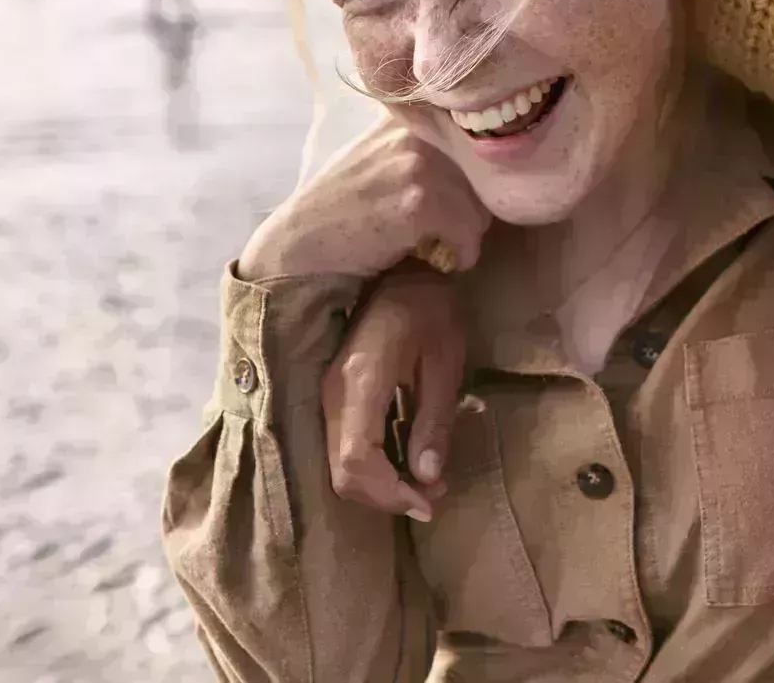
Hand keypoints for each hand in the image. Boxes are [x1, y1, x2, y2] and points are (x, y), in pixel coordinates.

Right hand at [239, 115, 488, 280]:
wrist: (303, 244)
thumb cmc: (339, 205)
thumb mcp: (374, 153)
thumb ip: (414, 141)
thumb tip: (468, 148)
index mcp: (407, 114)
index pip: (470, 131)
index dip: (478, 166)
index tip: (473, 189)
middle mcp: (415, 131)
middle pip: (482, 169)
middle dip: (475, 201)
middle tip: (457, 226)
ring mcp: (417, 165)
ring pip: (481, 202)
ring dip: (471, 231)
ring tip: (451, 244)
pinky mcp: (420, 203)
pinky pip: (469, 231)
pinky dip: (465, 253)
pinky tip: (450, 261)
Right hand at [323, 266, 466, 519]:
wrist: (402, 271)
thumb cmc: (431, 309)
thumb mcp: (445, 362)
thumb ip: (434, 420)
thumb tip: (427, 477)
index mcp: (361, 382)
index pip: (357, 461)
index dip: (390, 494)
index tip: (429, 502)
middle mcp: (333, 394)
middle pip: (343, 473)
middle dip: (387, 496)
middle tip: (433, 495)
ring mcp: (328, 395)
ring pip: (339, 465)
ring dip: (380, 484)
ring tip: (426, 482)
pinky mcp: (334, 395)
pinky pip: (344, 446)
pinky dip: (373, 466)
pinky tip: (406, 461)